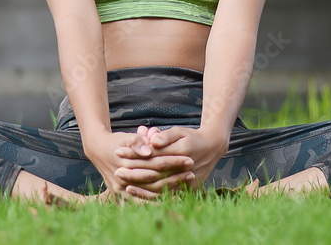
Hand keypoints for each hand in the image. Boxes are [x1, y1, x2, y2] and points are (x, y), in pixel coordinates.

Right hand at [83, 128, 194, 199]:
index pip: (155, 163)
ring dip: (170, 189)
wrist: (98, 151)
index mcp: (126, 163)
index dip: (173, 161)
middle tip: (192, 172)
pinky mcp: (121, 196)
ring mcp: (122, 189)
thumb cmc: (117, 142)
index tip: (189, 159)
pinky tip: (173, 198)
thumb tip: (147, 150)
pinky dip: (158, 201)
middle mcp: (123, 179)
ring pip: (150, 192)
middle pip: (155, 179)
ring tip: (186, 184)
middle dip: (175, 176)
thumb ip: (136, 141)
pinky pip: (142, 201)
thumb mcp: (126, 137)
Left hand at [114, 126, 228, 199]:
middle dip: (134, 173)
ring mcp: (187, 181)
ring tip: (123, 186)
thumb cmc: (192, 137)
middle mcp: (185, 168)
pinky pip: (168, 196)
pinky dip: (152, 197)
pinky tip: (140, 196)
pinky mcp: (189, 189)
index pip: (153, 154)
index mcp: (182, 151)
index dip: (135, 154)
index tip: (119, 151)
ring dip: (141, 188)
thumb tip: (152, 140)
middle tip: (117, 171)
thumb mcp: (180, 132)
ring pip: (161, 188)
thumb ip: (166, 136)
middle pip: (155, 173)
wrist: (213, 148)